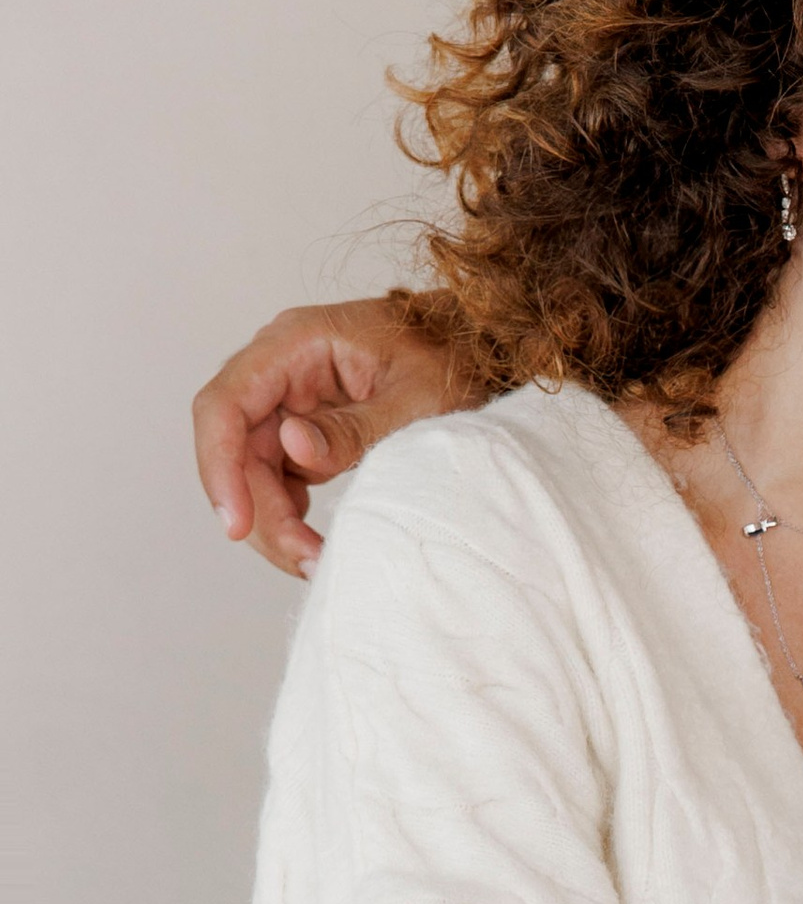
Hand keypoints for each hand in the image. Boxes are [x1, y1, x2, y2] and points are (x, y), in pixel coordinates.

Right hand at [192, 295, 469, 576]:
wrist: (482, 352)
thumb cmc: (455, 358)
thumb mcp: (418, 397)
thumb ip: (356, 427)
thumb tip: (293, 447)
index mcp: (297, 342)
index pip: (225, 403)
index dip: (219, 465)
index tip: (237, 524)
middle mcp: (281, 368)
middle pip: (236, 448)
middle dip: (260, 512)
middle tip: (303, 561)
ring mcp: (290, 400)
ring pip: (253, 470)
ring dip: (275, 522)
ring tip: (315, 562)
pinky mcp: (304, 429)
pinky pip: (279, 477)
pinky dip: (290, 515)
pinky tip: (316, 544)